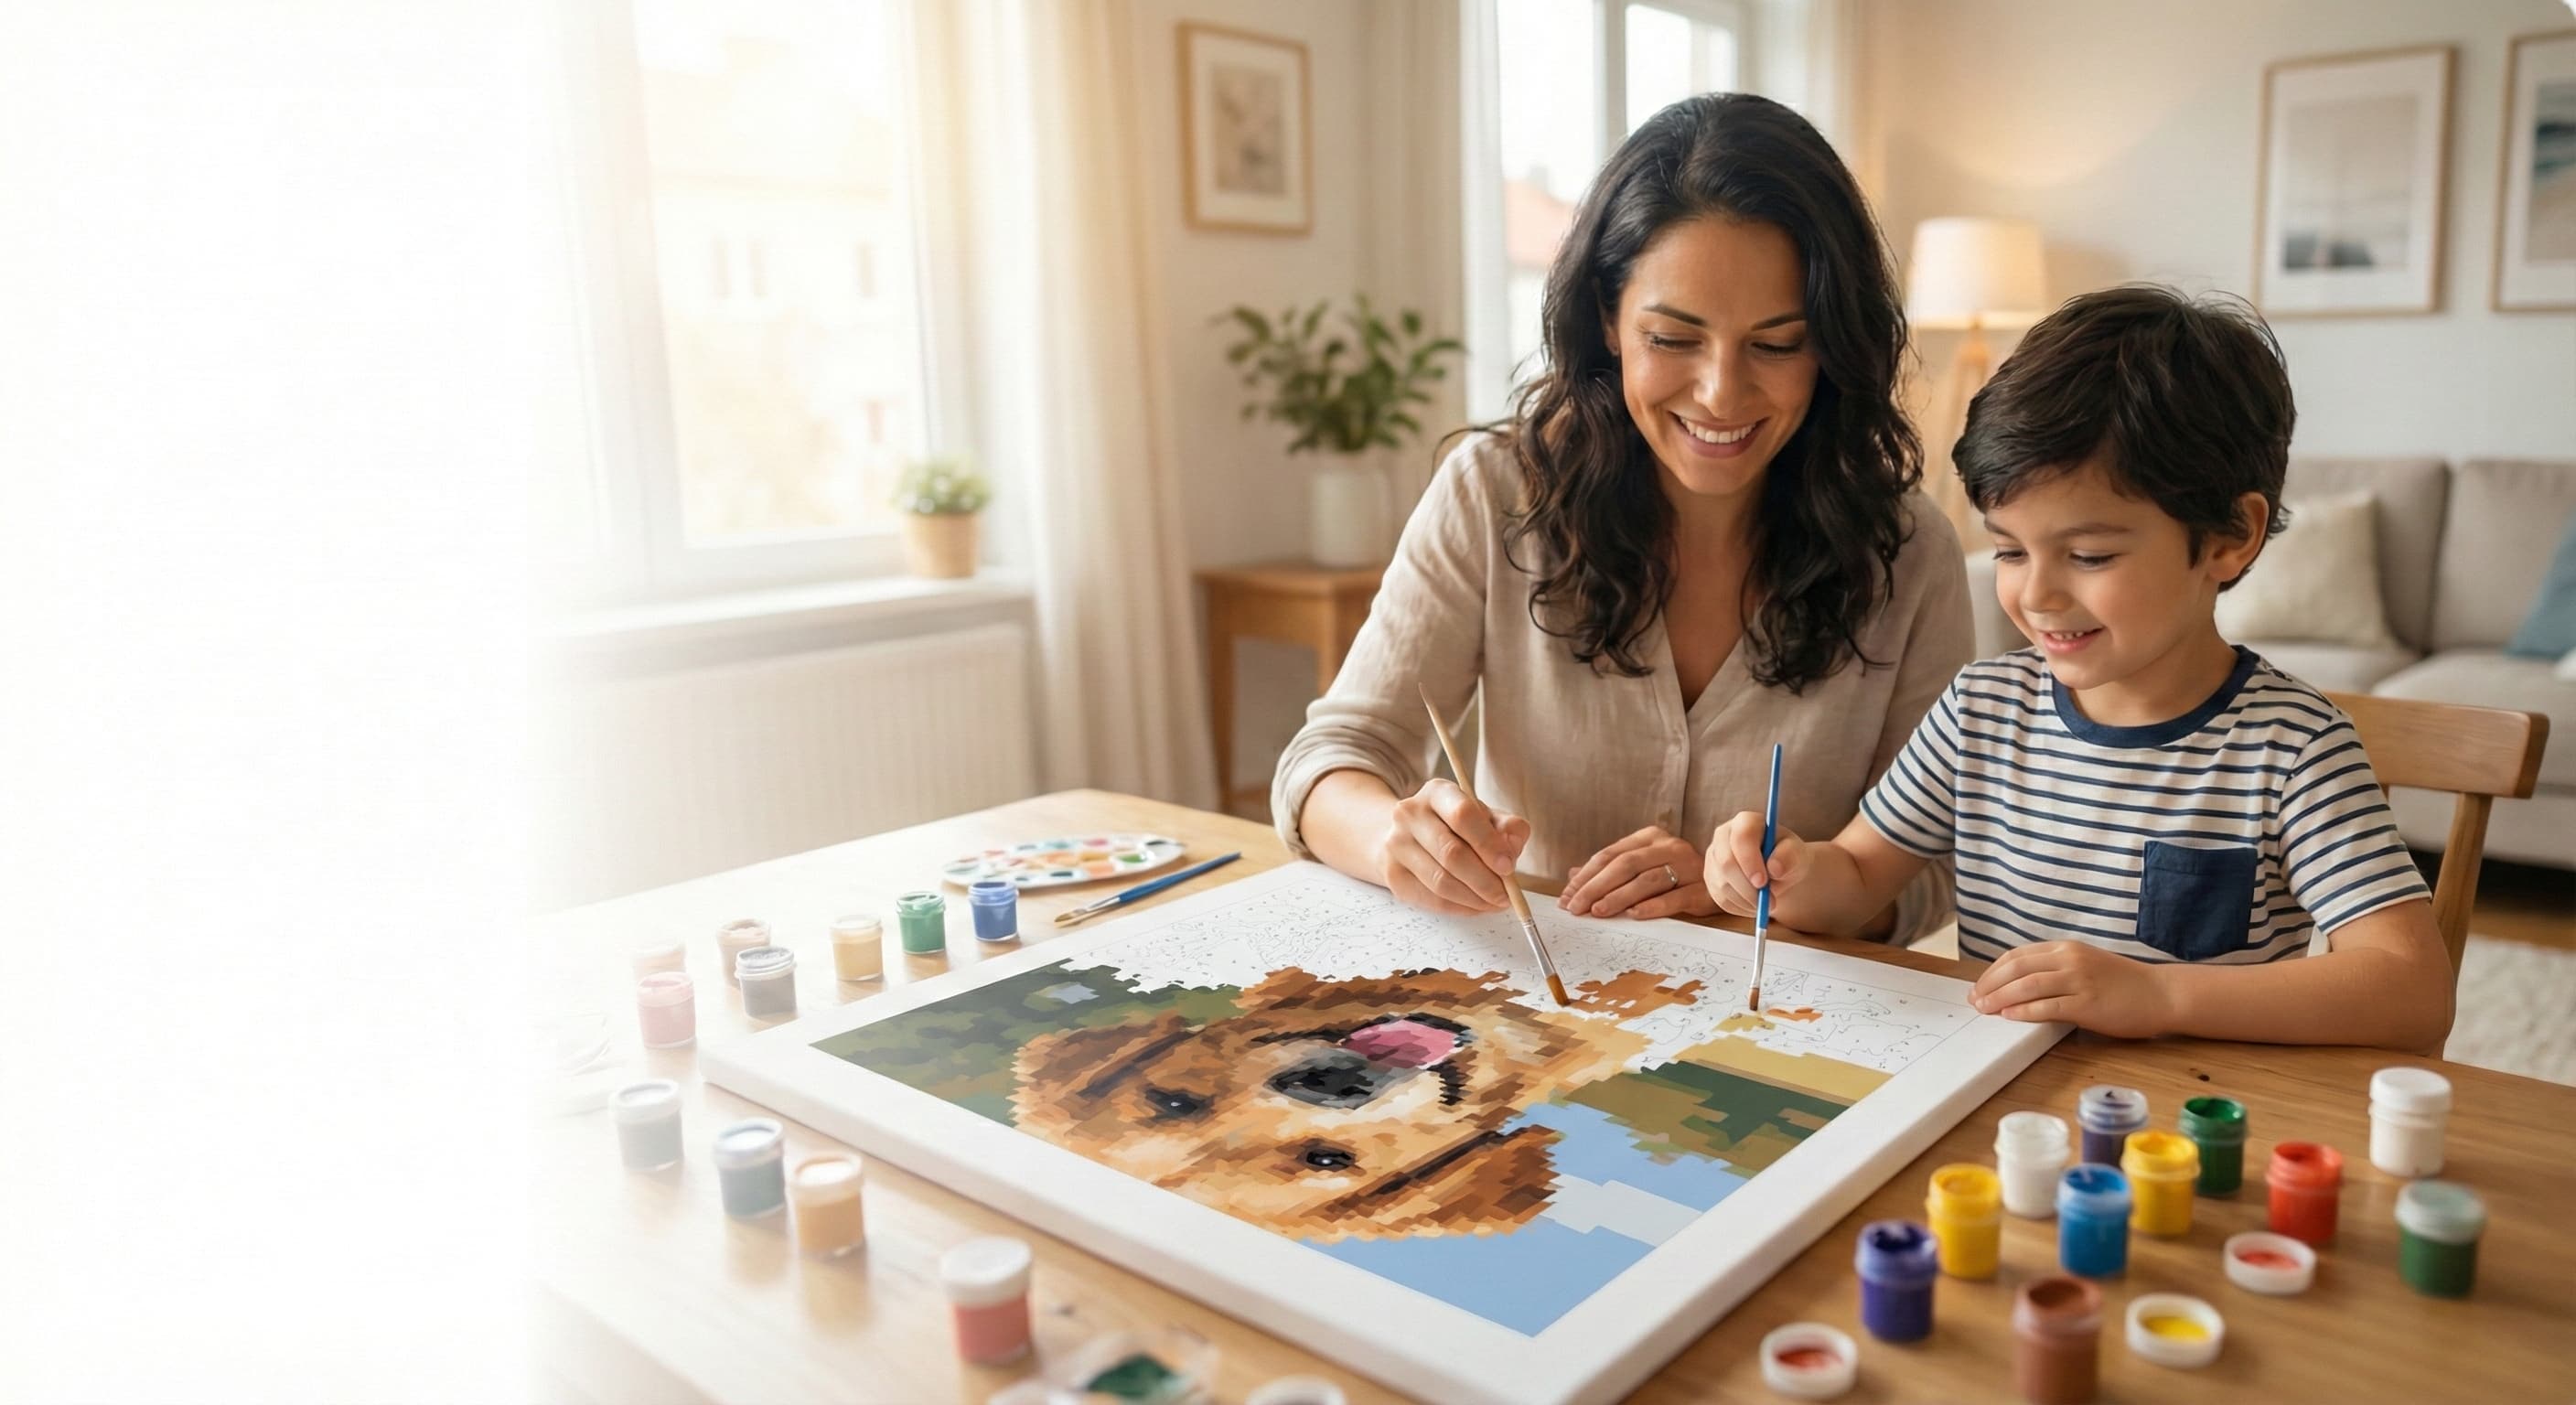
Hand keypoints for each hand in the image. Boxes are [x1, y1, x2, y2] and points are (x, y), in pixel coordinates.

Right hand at [1374, 778, 1531, 915]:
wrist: (1407, 835)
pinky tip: (1476, 906)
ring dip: (1475, 898)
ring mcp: (1396, 845)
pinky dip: (1460, 908)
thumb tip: (1511, 849)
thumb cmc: (1455, 826)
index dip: (1489, 844)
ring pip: (1441, 882)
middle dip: (1485, 880)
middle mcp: (1410, 814)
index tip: (1508, 867)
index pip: (1463, 815)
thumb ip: (1507, 828)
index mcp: (1437, 793)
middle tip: (1506, 895)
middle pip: (1451, 853)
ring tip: (1494, 902)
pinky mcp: (1393, 875)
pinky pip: (1432, 900)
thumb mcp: (1485, 817)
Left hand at [1558, 826, 1715, 919]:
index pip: (1610, 854)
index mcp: (1650, 837)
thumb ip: (1611, 869)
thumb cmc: (1677, 875)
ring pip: (1647, 880)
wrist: (1727, 880)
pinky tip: (1634, 915)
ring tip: (1599, 912)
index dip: (1586, 875)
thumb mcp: (1643, 866)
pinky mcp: (1703, 889)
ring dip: (1619, 897)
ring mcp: (1688, 866)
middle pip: (1625, 865)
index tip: (1567, 896)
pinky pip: (1674, 897)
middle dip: (1596, 887)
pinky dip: (1652, 906)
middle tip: (1577, 907)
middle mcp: (1669, 847)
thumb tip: (1572, 875)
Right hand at [1706, 810, 1808, 918]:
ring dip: (1747, 900)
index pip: (1741, 837)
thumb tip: (1774, 868)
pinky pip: (1721, 898)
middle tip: (1767, 902)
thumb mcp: (1796, 854)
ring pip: (1722, 884)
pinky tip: (1755, 904)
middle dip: (1747, 887)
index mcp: (1745, 822)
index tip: (1762, 882)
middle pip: (1726, 862)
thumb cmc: (1787, 857)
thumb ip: (1789, 856)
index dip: (1749, 860)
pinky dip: (1740, 907)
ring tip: (1767, 903)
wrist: (1777, 871)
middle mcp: (1723, 835)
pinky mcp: (1710, 877)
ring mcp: (1713, 857)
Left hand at [1970, 941, 2178, 1038]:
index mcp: (2066, 948)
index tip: (1979, 987)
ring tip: (1984, 1010)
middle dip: (1990, 985)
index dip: (1993, 972)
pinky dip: (2024, 1011)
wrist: (2162, 994)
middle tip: (1974, 1001)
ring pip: (2027, 985)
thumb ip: (2056, 972)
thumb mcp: (2085, 967)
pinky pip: (2048, 1006)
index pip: (2017, 956)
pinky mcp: (2088, 1003)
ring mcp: (2079, 980)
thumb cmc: (2124, 985)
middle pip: (2016, 968)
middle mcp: (2069, 959)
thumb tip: (2020, 988)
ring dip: (2000, 998)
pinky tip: (2009, 1017)